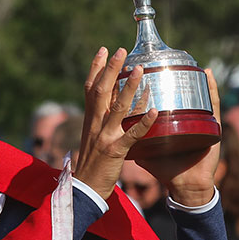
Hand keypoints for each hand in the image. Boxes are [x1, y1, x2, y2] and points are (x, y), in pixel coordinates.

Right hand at [72, 48, 156, 200]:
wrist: (84, 189)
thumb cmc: (91, 164)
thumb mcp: (92, 138)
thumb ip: (101, 121)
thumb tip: (111, 105)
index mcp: (90, 120)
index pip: (90, 88)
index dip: (96, 68)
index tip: (104, 50)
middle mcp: (95, 124)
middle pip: (101, 91)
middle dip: (111, 69)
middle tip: (121, 49)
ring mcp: (105, 136)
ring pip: (117, 107)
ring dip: (129, 87)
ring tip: (141, 70)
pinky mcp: (116, 151)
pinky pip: (132, 135)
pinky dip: (143, 123)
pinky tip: (154, 111)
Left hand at [134, 68, 222, 207]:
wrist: (187, 186)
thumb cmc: (167, 170)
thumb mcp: (145, 154)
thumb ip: (131, 143)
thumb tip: (113, 136)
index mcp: (168, 124)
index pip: (159, 100)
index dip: (149, 83)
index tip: (136, 67)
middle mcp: (183, 119)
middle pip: (176, 93)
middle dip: (168, 75)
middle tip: (159, 59)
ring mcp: (197, 121)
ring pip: (195, 94)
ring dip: (190, 76)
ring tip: (185, 60)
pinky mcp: (211, 128)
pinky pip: (212, 105)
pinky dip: (211, 90)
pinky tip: (208, 75)